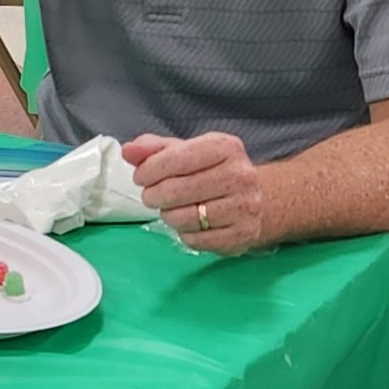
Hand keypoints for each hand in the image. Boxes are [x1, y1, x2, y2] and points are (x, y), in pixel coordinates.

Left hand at [123, 131, 266, 254]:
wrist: (259, 199)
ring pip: (183, 218)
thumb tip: (129, 151)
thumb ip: (154, 148)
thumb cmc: (212, 171)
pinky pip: (196, 240)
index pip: (176, 158)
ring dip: (168, 216)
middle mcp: (240, 175)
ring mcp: (245, 207)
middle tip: (152, 196)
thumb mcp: (186, 151)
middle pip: (175, 191)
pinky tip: (191, 224)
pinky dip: (185, 234)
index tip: (141, 177)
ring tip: (173, 209)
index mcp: (225, 147)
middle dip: (153, 195)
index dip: (149, 170)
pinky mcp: (243, 235)